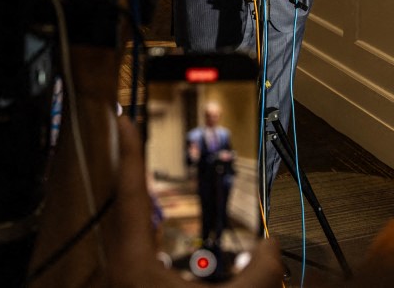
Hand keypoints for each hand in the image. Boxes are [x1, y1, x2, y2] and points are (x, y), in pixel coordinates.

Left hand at [108, 118, 283, 287]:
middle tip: (131, 136)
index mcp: (135, 262)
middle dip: (130, 168)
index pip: (131, 194)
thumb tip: (272, 246)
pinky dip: (141, 224)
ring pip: (124, 227)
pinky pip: (131, 246)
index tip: (124, 121)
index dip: (130, 152)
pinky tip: (149, 226)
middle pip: (123, 205)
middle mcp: (121, 267)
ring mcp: (122, 278)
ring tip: (138, 169)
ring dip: (135, 197)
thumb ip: (260, 272)